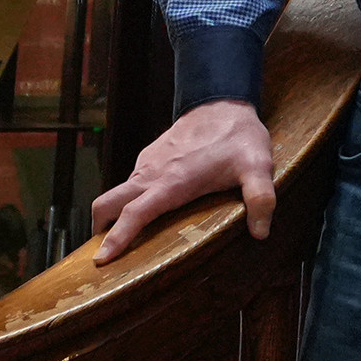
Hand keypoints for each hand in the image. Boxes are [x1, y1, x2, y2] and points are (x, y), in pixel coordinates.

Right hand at [91, 99, 275, 260]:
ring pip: (117, 192)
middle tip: (103, 256)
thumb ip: (261, 198)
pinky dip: (128, 198)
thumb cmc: (238, 136)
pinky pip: (131, 181)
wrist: (223, 100)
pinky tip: (146, 208)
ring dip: (113, 214)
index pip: (134, 214)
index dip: (116, 238)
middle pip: (107, 203)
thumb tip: (260, 233)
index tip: (99, 260)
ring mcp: (148, 163)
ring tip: (123, 239)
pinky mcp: (150, 156)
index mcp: (171, 183)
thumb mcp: (256, 166)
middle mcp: (152, 174)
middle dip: (100, 229)